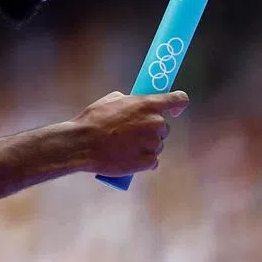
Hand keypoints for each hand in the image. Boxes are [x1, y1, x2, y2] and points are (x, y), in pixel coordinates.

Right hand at [71, 90, 188, 176]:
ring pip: (158, 144)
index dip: (177, 104)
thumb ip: (128, 101)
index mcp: (148, 104)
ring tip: (126, 147)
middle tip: (132, 133)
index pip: (179, 100)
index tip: (174, 109)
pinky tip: (129, 158)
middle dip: (151, 130)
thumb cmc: (93, 121)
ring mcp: (153, 143)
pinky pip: (152, 161)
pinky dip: (143, 161)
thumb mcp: (110, 101)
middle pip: (164, 127)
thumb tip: (132, 104)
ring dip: (146, 146)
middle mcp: (156, 123)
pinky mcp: (148, 161)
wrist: (82, 144)